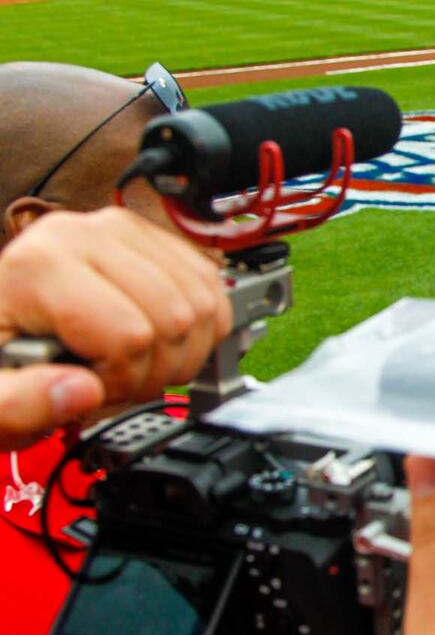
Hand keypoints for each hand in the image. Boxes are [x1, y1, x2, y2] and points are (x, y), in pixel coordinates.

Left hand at [0, 207, 229, 448]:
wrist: (9, 323)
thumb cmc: (3, 357)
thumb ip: (21, 404)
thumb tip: (82, 391)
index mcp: (41, 265)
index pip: (129, 336)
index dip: (120, 379)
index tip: (89, 385)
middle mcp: (87, 234)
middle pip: (175, 318)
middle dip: (156, 368)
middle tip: (117, 378)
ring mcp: (125, 230)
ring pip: (203, 304)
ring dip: (182, 350)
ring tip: (137, 358)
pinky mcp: (155, 237)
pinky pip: (212, 287)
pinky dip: (200, 326)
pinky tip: (160, 339)